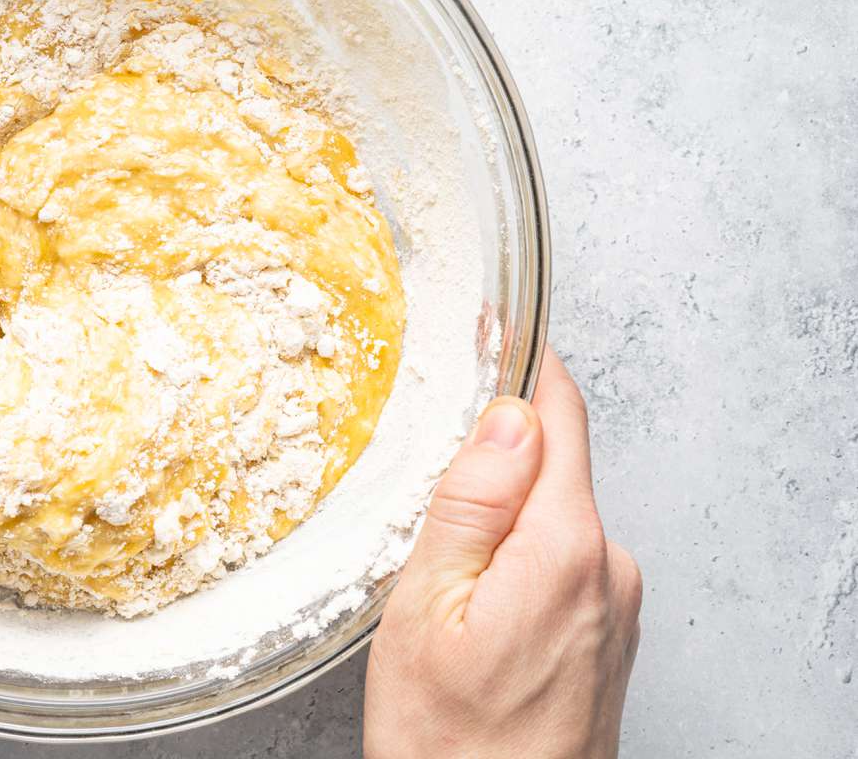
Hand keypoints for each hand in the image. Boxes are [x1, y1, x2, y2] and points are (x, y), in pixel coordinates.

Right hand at [364, 347, 640, 757]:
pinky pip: (564, 556)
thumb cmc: (447, 743)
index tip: (489, 322)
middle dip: (497, 442)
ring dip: (504, 504)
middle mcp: (609, 569)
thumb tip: (506, 417)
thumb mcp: (423, 610)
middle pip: (555, 460)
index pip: (558, 415)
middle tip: (425, 454)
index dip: (520, 360)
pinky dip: (520, 548)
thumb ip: (470, 504)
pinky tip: (470, 594)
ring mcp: (615, 605)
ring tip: (437, 555)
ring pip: (555, 511)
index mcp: (564, 548)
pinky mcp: (608, 634)